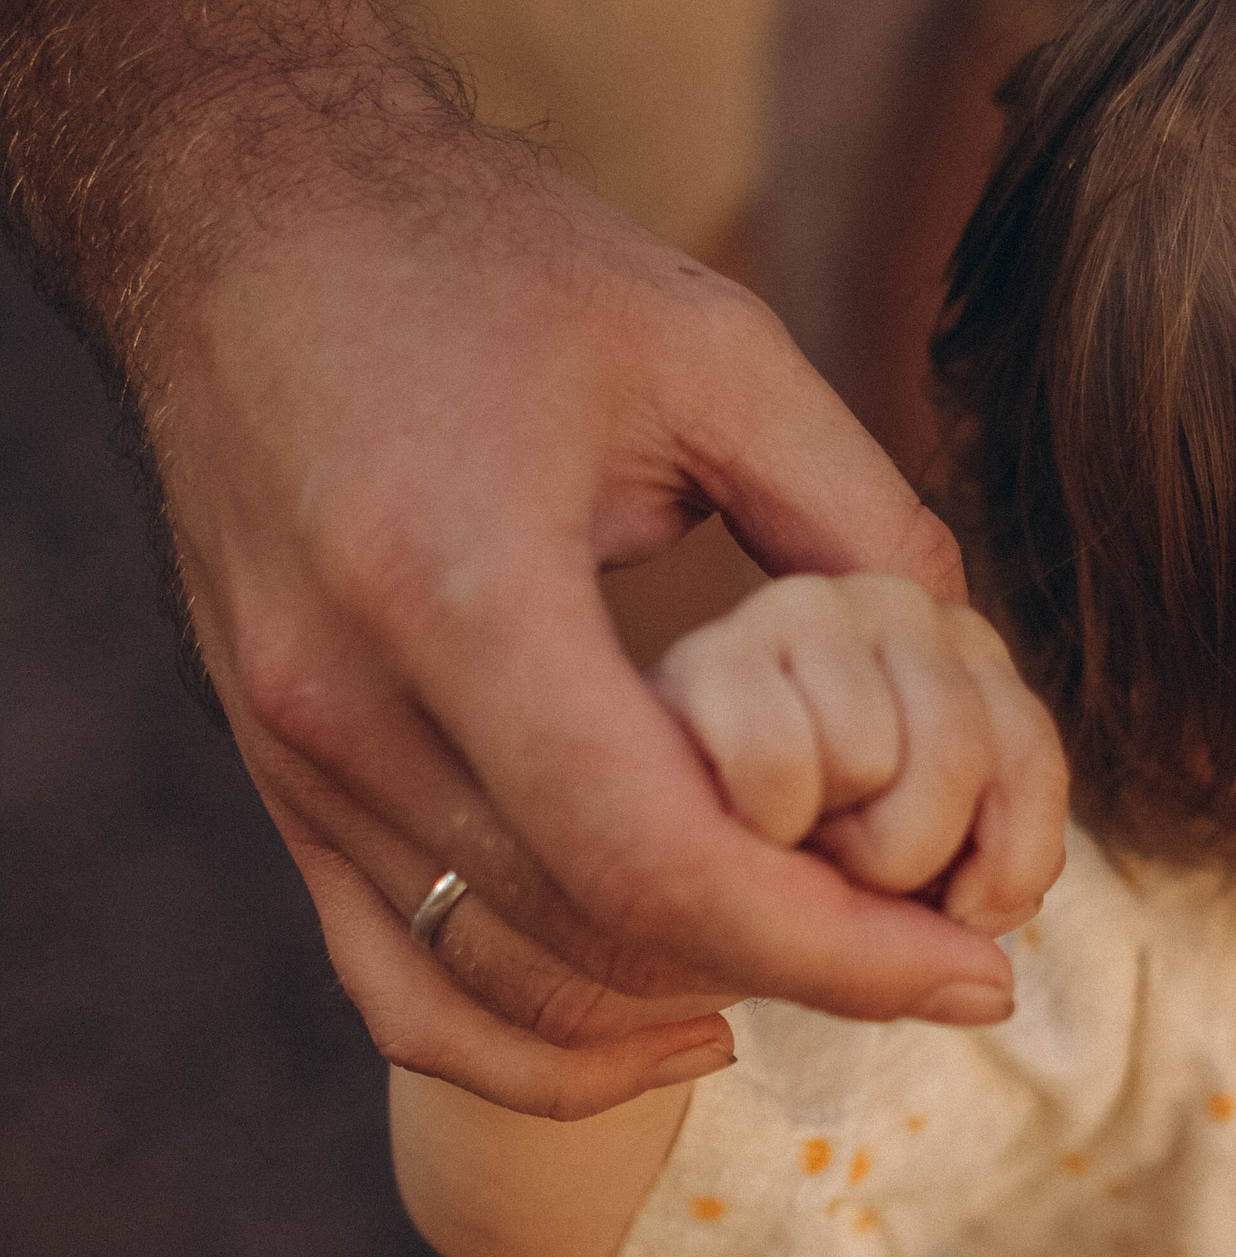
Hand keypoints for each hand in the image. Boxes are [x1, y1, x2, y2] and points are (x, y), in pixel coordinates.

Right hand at [137, 130, 1038, 1113]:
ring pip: (513, 978)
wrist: (243, 214)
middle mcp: (349, 705)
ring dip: (687, 999)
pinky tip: (676, 1020)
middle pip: (599, 935)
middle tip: (940, 956)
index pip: (657, 859)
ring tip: (833, 963)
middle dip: (795, 972)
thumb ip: (855, 508)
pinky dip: (540, 1041)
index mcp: (455, 588)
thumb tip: (971, 653)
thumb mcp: (707, 345)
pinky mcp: (281, 780)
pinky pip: (403, 984)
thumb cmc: (480, 255)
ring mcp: (296, 759)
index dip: (832, 946)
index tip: (972, 969)